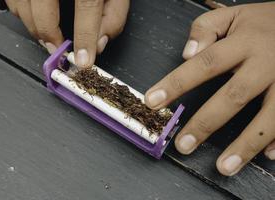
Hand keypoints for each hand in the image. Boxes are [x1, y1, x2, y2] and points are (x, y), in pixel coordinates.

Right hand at [5, 0, 129, 67]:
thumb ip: (113, 15)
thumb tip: (99, 43)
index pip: (87, 7)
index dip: (85, 38)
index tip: (83, 60)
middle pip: (44, 10)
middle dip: (49, 36)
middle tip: (57, 49)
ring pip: (23, 6)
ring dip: (34, 27)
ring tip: (48, 35)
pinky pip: (13, 0)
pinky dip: (22, 13)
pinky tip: (36, 17)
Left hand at [145, 2, 274, 175]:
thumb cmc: (263, 22)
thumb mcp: (232, 15)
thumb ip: (205, 29)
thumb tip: (186, 54)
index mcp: (243, 43)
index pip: (203, 64)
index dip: (176, 84)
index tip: (153, 102)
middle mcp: (265, 63)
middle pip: (233, 96)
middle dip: (206, 123)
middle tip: (184, 145)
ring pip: (269, 116)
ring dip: (246, 144)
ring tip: (224, 167)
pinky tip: (268, 156)